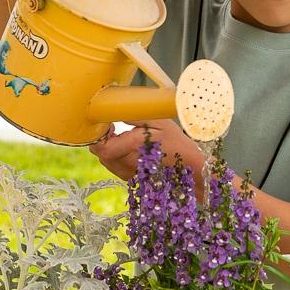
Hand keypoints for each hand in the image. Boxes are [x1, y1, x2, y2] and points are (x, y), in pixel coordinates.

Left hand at [88, 119, 205, 181]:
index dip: (99, 135)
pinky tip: (130, 149)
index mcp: (135, 148)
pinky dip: (117, 156)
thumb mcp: (158, 120)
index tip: (108, 124)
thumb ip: (133, 115)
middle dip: (104, 139)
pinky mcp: (130, 179)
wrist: (190, 166)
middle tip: (116, 128)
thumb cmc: (175, 140)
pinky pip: (114, 165)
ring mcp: (129, 175)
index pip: (102, 148)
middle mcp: (128, 165)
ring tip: (126, 138)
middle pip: (101, 153)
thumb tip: (112, 110)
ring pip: (106, 160)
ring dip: (110, 147)